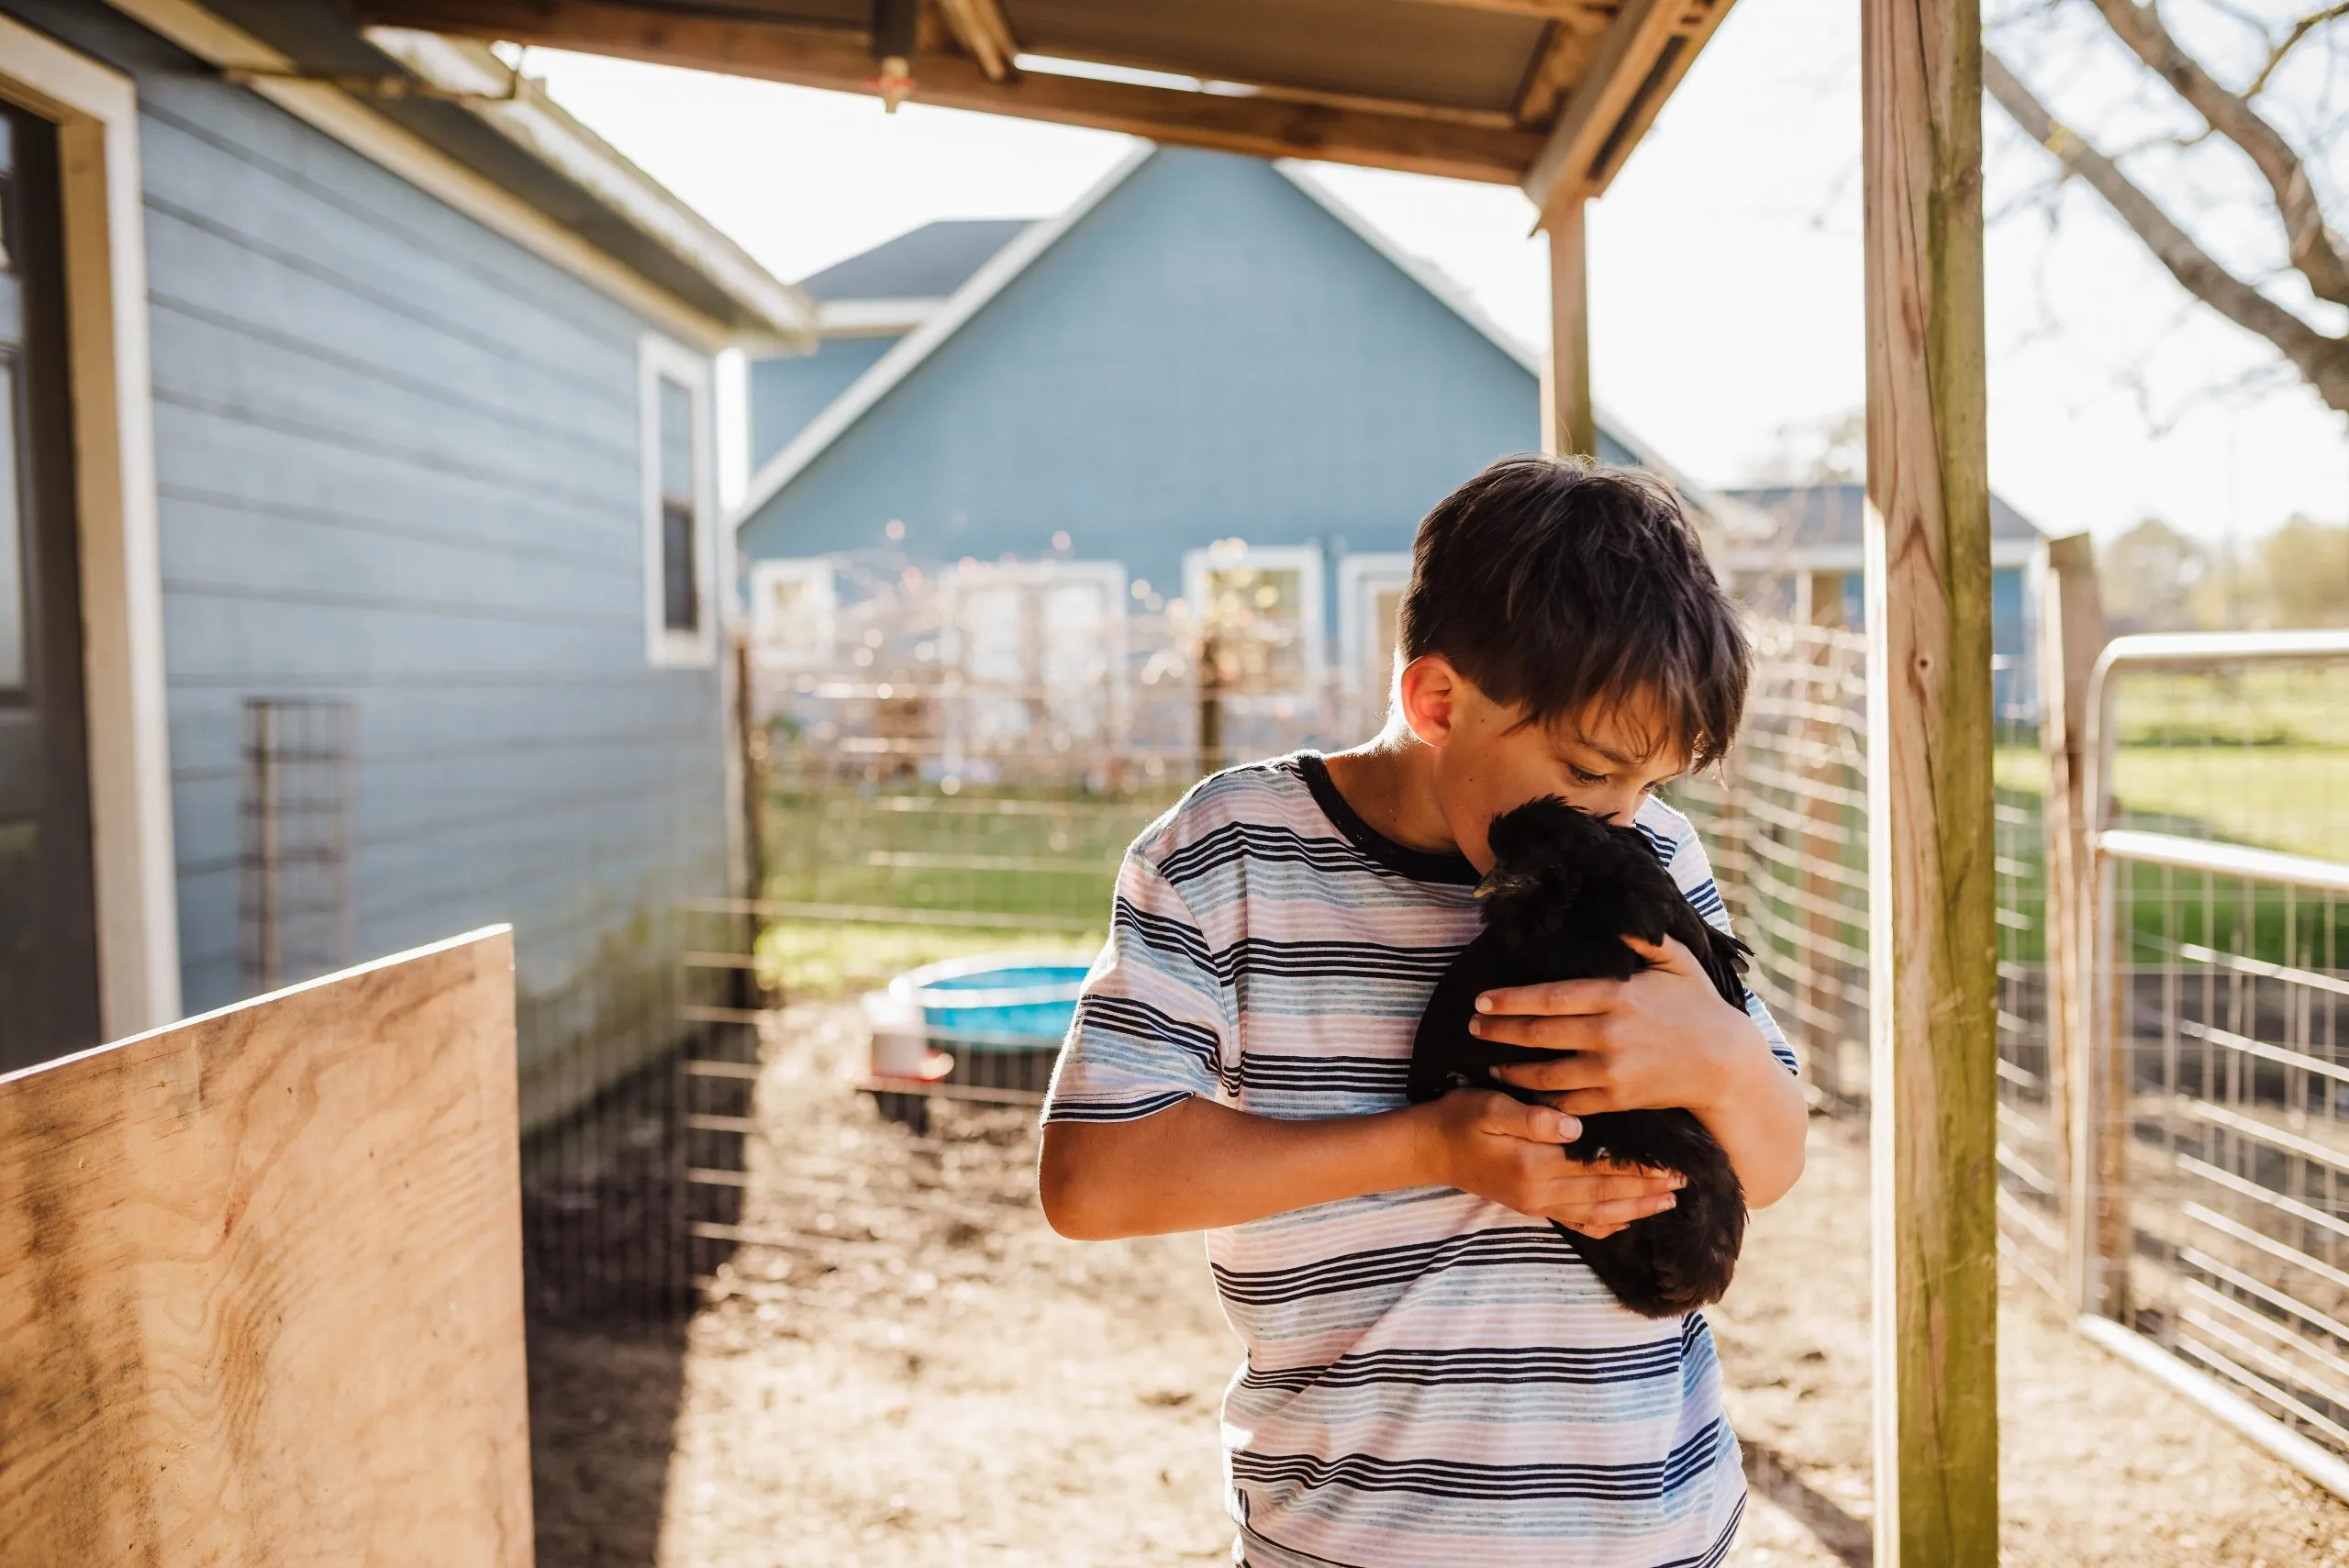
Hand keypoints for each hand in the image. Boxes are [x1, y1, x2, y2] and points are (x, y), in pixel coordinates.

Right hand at [1414, 1089, 1684, 1238]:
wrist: (1428, 1149)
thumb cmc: (1460, 1118)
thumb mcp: (1490, 1106)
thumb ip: (1533, 1118)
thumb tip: (1575, 1125)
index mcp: (1537, 1164)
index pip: (1601, 1167)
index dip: (1639, 1167)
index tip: (1673, 1163)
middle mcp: (1542, 1191)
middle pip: (1606, 1193)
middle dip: (1647, 1190)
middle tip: (1685, 1185)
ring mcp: (1537, 1203)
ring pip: (1597, 1212)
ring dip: (1634, 1209)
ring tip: (1667, 1205)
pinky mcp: (1531, 1206)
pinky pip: (1574, 1222)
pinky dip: (1603, 1225)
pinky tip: (1622, 1223)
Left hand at [1470, 935, 1761, 1119]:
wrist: (1726, 1064)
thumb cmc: (1699, 1006)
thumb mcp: (1677, 961)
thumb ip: (1643, 936)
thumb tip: (1615, 912)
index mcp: (1616, 996)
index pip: (1549, 997)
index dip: (1510, 1001)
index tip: (1481, 1001)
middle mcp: (1608, 1034)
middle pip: (1538, 1034)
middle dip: (1499, 1032)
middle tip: (1472, 1028)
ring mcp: (1611, 1071)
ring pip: (1546, 1074)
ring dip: (1512, 1069)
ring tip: (1490, 1061)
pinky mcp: (1617, 1100)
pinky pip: (1568, 1104)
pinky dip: (1541, 1102)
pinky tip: (1523, 1095)